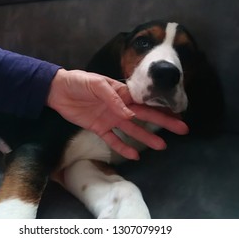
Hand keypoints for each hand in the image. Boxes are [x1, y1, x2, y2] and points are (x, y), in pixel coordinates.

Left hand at [47, 69, 188, 159]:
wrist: (57, 90)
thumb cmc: (78, 82)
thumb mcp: (96, 84)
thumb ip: (113, 98)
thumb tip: (130, 114)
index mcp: (122, 93)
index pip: (145, 101)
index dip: (161, 107)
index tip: (177, 113)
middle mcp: (120, 107)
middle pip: (145, 116)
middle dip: (163, 122)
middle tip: (181, 129)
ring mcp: (110, 118)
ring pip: (132, 130)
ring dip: (146, 138)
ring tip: (162, 146)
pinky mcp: (98, 128)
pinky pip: (113, 140)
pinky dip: (123, 147)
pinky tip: (135, 155)